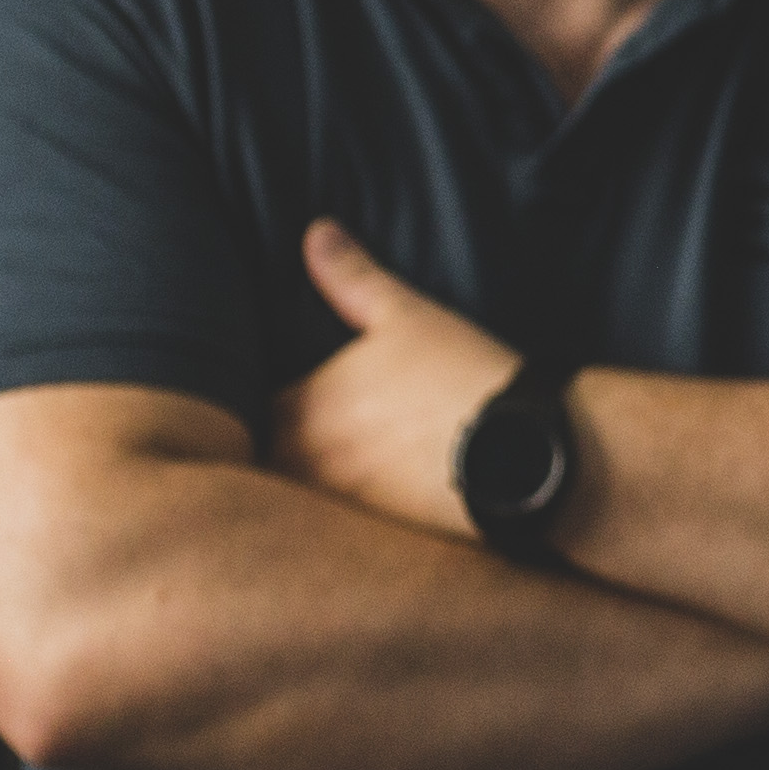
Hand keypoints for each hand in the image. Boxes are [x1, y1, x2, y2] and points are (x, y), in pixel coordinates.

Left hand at [271, 221, 522, 539]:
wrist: (526, 451)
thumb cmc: (463, 376)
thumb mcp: (410, 316)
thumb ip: (352, 278)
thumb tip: (315, 232)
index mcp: (304, 408)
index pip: (242, 411)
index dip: (246, 405)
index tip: (259, 399)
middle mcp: (308, 462)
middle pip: (260, 464)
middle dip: (265, 452)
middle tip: (279, 443)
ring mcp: (338, 505)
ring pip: (292, 502)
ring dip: (298, 491)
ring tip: (323, 477)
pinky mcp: (372, 538)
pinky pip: (333, 533)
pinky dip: (337, 522)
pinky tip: (362, 509)